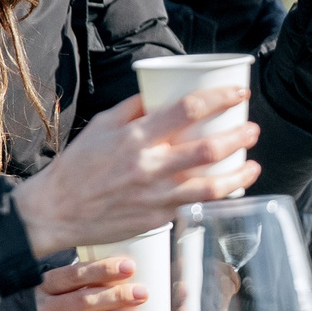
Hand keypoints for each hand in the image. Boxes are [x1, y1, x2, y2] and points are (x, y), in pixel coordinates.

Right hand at [11, 86, 261, 256]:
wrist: (57, 211)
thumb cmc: (78, 166)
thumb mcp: (101, 125)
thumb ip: (133, 108)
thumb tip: (160, 92)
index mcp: (135, 137)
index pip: (187, 109)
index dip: (220, 98)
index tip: (240, 93)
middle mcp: (149, 166)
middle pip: (208, 148)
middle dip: (239, 136)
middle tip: (252, 128)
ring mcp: (157, 196)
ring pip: (212, 186)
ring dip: (240, 173)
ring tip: (254, 165)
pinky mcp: (158, 218)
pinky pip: (196, 206)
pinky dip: (217, 197)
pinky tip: (229, 188)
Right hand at [37, 255, 147, 310]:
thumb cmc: (53, 310)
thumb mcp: (57, 292)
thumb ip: (82, 281)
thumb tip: (128, 267)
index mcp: (43, 287)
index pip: (73, 275)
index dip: (101, 270)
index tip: (130, 267)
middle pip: (82, 301)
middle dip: (115, 296)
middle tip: (142, 293)